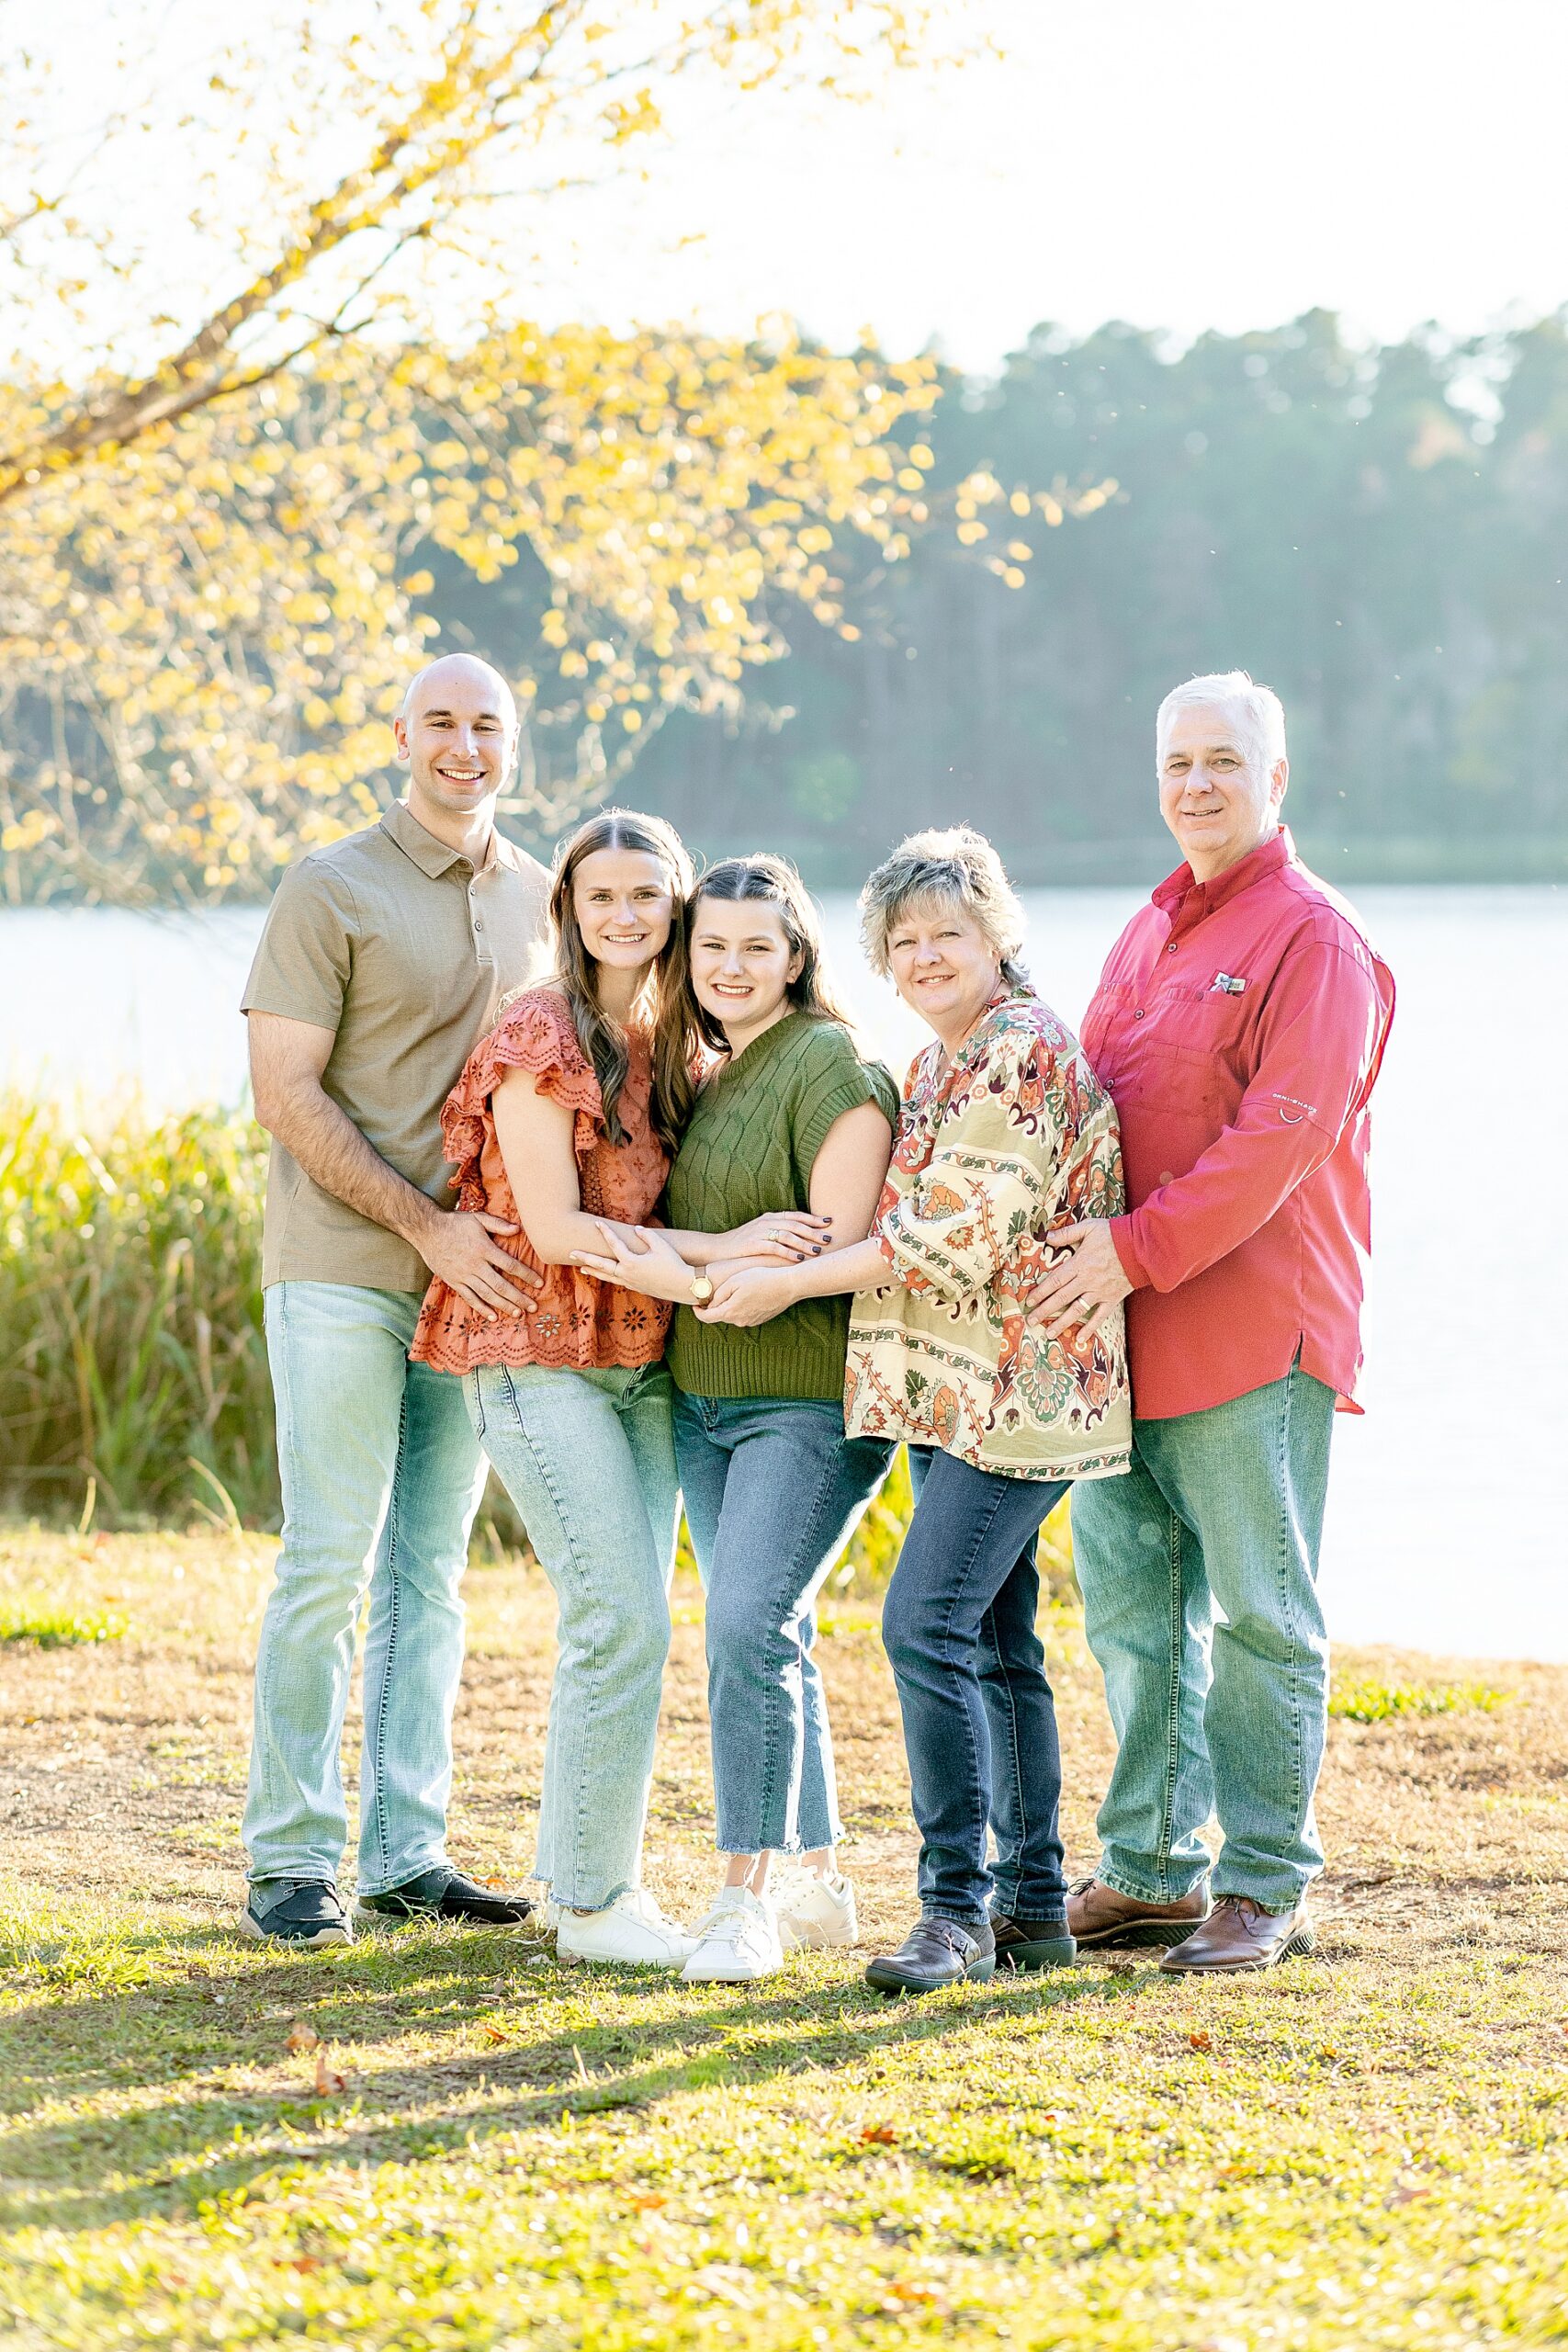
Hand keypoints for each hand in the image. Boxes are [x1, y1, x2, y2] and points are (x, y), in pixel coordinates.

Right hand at [422, 1210, 541, 1320]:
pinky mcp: (454, 1282)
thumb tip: (518, 1229)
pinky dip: (482, 1308)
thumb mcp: (478, 1218)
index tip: (539, 1283)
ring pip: (487, 1295)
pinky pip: (469, 1298)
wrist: (427, 1230)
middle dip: (518, 1297)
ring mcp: (463, 1275)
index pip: (510, 1265)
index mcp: (484, 1249)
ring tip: (518, 1313)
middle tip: (533, 1306)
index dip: (526, 1275)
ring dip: (503, 1305)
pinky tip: (493, 1316)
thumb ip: (498, 1224)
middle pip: (501, 1285)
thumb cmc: (455, 1222)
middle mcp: (475, 1265)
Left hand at [570, 1223, 698, 1302]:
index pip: (614, 1244)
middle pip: (601, 1265)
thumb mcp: (661, 1246)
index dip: (606, 1232)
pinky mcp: (637, 1288)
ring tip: (582, 1268)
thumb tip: (636, 1229)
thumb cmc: (674, 1264)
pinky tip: (606, 1275)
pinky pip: (617, 1281)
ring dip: (594, 1271)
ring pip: (607, 1276)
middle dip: (586, 1258)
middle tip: (571, 1253)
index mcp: (631, 1262)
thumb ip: (647, 1235)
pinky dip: (608, 1277)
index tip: (596, 1223)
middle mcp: (627, 1274)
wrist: (683, 1286)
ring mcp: (631, 1283)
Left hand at [693, 1263, 802, 1326]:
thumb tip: (710, 1305)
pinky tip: (747, 1293)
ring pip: (734, 1314)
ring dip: (729, 1305)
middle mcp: (740, 1321)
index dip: (698, 1312)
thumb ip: (719, 1295)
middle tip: (712, 1293)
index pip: (707, 1318)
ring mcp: (752, 1321)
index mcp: (730, 1312)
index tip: (695, 1305)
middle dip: (714, 1306)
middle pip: (720, 1316)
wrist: (789, 1285)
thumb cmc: (761, 1278)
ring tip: (732, 1290)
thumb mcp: (734, 1281)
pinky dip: (742, 1306)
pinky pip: (746, 1314)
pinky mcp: (761, 1319)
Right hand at [718, 1209, 831, 1262]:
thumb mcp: (760, 1232)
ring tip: (818, 1250)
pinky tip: (799, 1258)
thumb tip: (799, 1237)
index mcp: (769, 1217)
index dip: (812, 1218)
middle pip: (795, 1224)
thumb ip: (777, 1231)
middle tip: (829, 1238)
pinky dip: (788, 1252)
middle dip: (813, 1231)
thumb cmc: (741, 1244)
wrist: (717, 1249)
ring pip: (787, 1235)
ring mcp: (759, 1232)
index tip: (829, 1222)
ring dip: (804, 1243)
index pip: (795, 1215)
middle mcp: (766, 1222)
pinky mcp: (752, 1244)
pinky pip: (774, 1247)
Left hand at [1024, 1219, 1131, 1340]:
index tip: (1028, 1301)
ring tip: (1048, 1333)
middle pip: (1061, 1298)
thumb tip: (1047, 1237)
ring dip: (1061, 1323)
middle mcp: (1087, 1280)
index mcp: (1079, 1264)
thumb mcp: (1089, 1227)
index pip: (1054, 1281)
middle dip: (1044, 1311)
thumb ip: (1067, 1234)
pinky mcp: (1112, 1298)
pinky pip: (1100, 1316)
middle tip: (1031, 1321)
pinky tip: (1080, 1338)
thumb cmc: (1114, 1235)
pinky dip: (1090, 1328)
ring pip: (1077, 1310)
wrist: (1142, 1246)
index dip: (1040, 1292)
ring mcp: (1100, 1291)